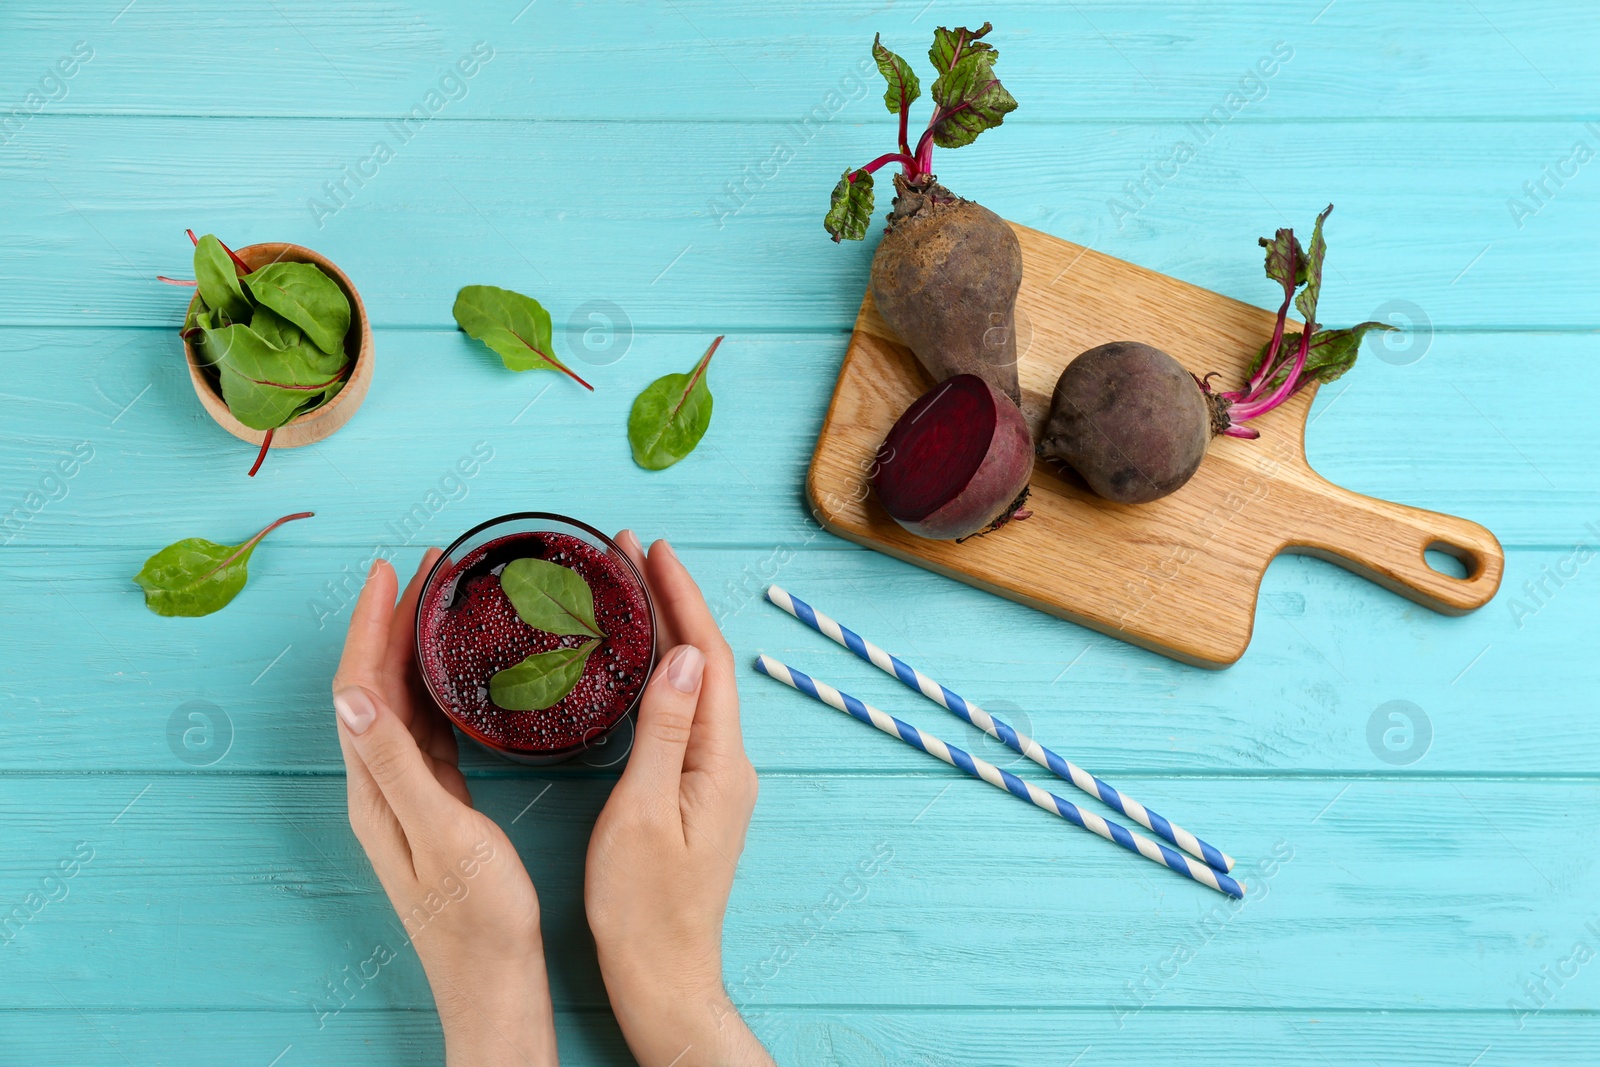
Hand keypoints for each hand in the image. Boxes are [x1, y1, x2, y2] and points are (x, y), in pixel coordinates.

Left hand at [332, 552, 558, 1066]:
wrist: (495, 980)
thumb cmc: (477, 917)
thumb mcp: (441, 834)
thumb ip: (396, 766)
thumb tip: (352, 696)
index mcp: (375, 789)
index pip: (359, 688)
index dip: (372, 625)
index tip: (393, 571)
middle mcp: (380, 787)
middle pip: (376, 686)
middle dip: (393, 622)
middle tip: (428, 569)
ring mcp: (406, 797)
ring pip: (400, 704)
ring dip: (412, 649)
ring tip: (441, 603)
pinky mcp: (436, 807)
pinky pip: (427, 729)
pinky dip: (436, 688)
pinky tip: (459, 674)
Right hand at [585, 533, 772, 1066]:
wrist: (662, 974)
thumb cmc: (644, 906)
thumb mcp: (644, 811)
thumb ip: (665, 729)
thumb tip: (688, 653)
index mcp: (719, 760)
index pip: (709, 656)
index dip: (681, 597)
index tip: (652, 549)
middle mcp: (726, 761)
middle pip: (704, 661)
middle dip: (669, 601)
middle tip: (629, 551)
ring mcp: (712, 776)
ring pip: (694, 683)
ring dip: (664, 631)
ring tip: (628, 587)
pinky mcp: (694, 791)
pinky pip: (682, 711)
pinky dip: (659, 671)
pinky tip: (635, 661)